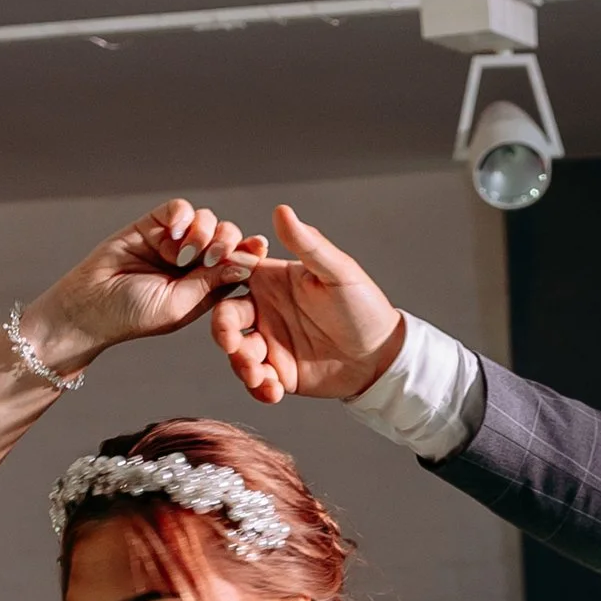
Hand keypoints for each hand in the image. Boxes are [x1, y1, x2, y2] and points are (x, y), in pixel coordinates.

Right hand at [14, 199, 269, 384]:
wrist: (92, 305)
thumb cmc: (135, 314)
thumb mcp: (182, 304)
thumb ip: (213, 282)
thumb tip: (248, 262)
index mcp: (206, 285)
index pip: (237, 262)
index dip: (250, 253)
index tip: (259, 248)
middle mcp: (193, 261)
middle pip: (226, 237)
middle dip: (226, 243)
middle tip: (210, 257)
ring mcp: (174, 241)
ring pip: (206, 220)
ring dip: (202, 232)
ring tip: (184, 254)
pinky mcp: (152, 224)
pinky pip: (178, 209)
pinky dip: (181, 215)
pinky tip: (174, 232)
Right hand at [209, 204, 406, 406]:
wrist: (382, 355)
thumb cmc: (364, 306)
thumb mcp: (337, 272)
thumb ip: (308, 245)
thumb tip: (282, 210)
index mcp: (272, 280)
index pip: (232, 272)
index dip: (218, 277)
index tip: (220, 286)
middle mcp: (265, 310)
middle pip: (226, 318)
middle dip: (223, 332)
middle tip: (233, 344)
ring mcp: (271, 343)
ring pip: (237, 352)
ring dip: (241, 365)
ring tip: (260, 376)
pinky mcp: (280, 373)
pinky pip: (257, 382)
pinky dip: (258, 388)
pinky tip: (273, 390)